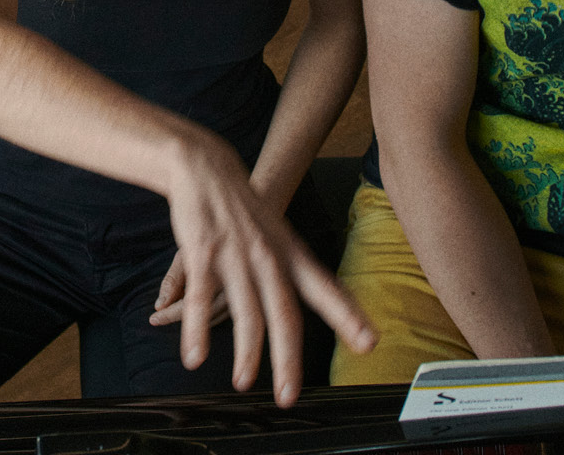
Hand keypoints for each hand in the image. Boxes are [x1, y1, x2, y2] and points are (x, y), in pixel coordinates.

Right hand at [160, 141, 376, 407]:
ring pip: (245, 313)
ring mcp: (236, 256)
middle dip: (288, 358)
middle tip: (290, 395)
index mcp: (290, 255)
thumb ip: (300, 272)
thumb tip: (333, 302)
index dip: (348, 316)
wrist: (207, 169)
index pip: (325, 289)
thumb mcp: (280, 236)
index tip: (369, 342)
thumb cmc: (246, 212)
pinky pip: (201, 300)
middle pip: (284, 313)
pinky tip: (195, 356)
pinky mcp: (203, 254)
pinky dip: (197, 332)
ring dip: (246, 353)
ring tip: (244, 383)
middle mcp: (268, 258)